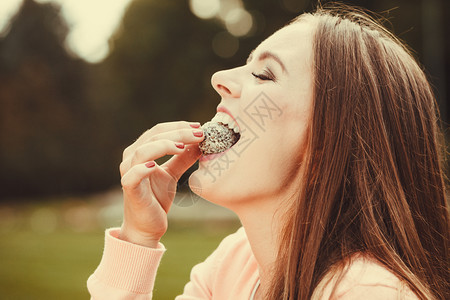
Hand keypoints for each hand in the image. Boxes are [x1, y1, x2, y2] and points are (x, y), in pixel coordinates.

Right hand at [118, 121, 203, 247]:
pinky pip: (133, 175)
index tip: (200, 128)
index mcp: (141, 151)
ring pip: (142, 151)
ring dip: (164, 145)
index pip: (159, 130)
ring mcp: (128, 173)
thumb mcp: (173, 174)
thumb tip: (200, 144)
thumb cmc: (156, 198)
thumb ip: (183, 159)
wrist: (146, 226)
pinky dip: (143, 168)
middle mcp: (131, 158)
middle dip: (178, 133)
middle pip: (153, 136)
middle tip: (199, 135)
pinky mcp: (129, 189)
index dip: (179, 126)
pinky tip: (155, 165)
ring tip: (183, 147)